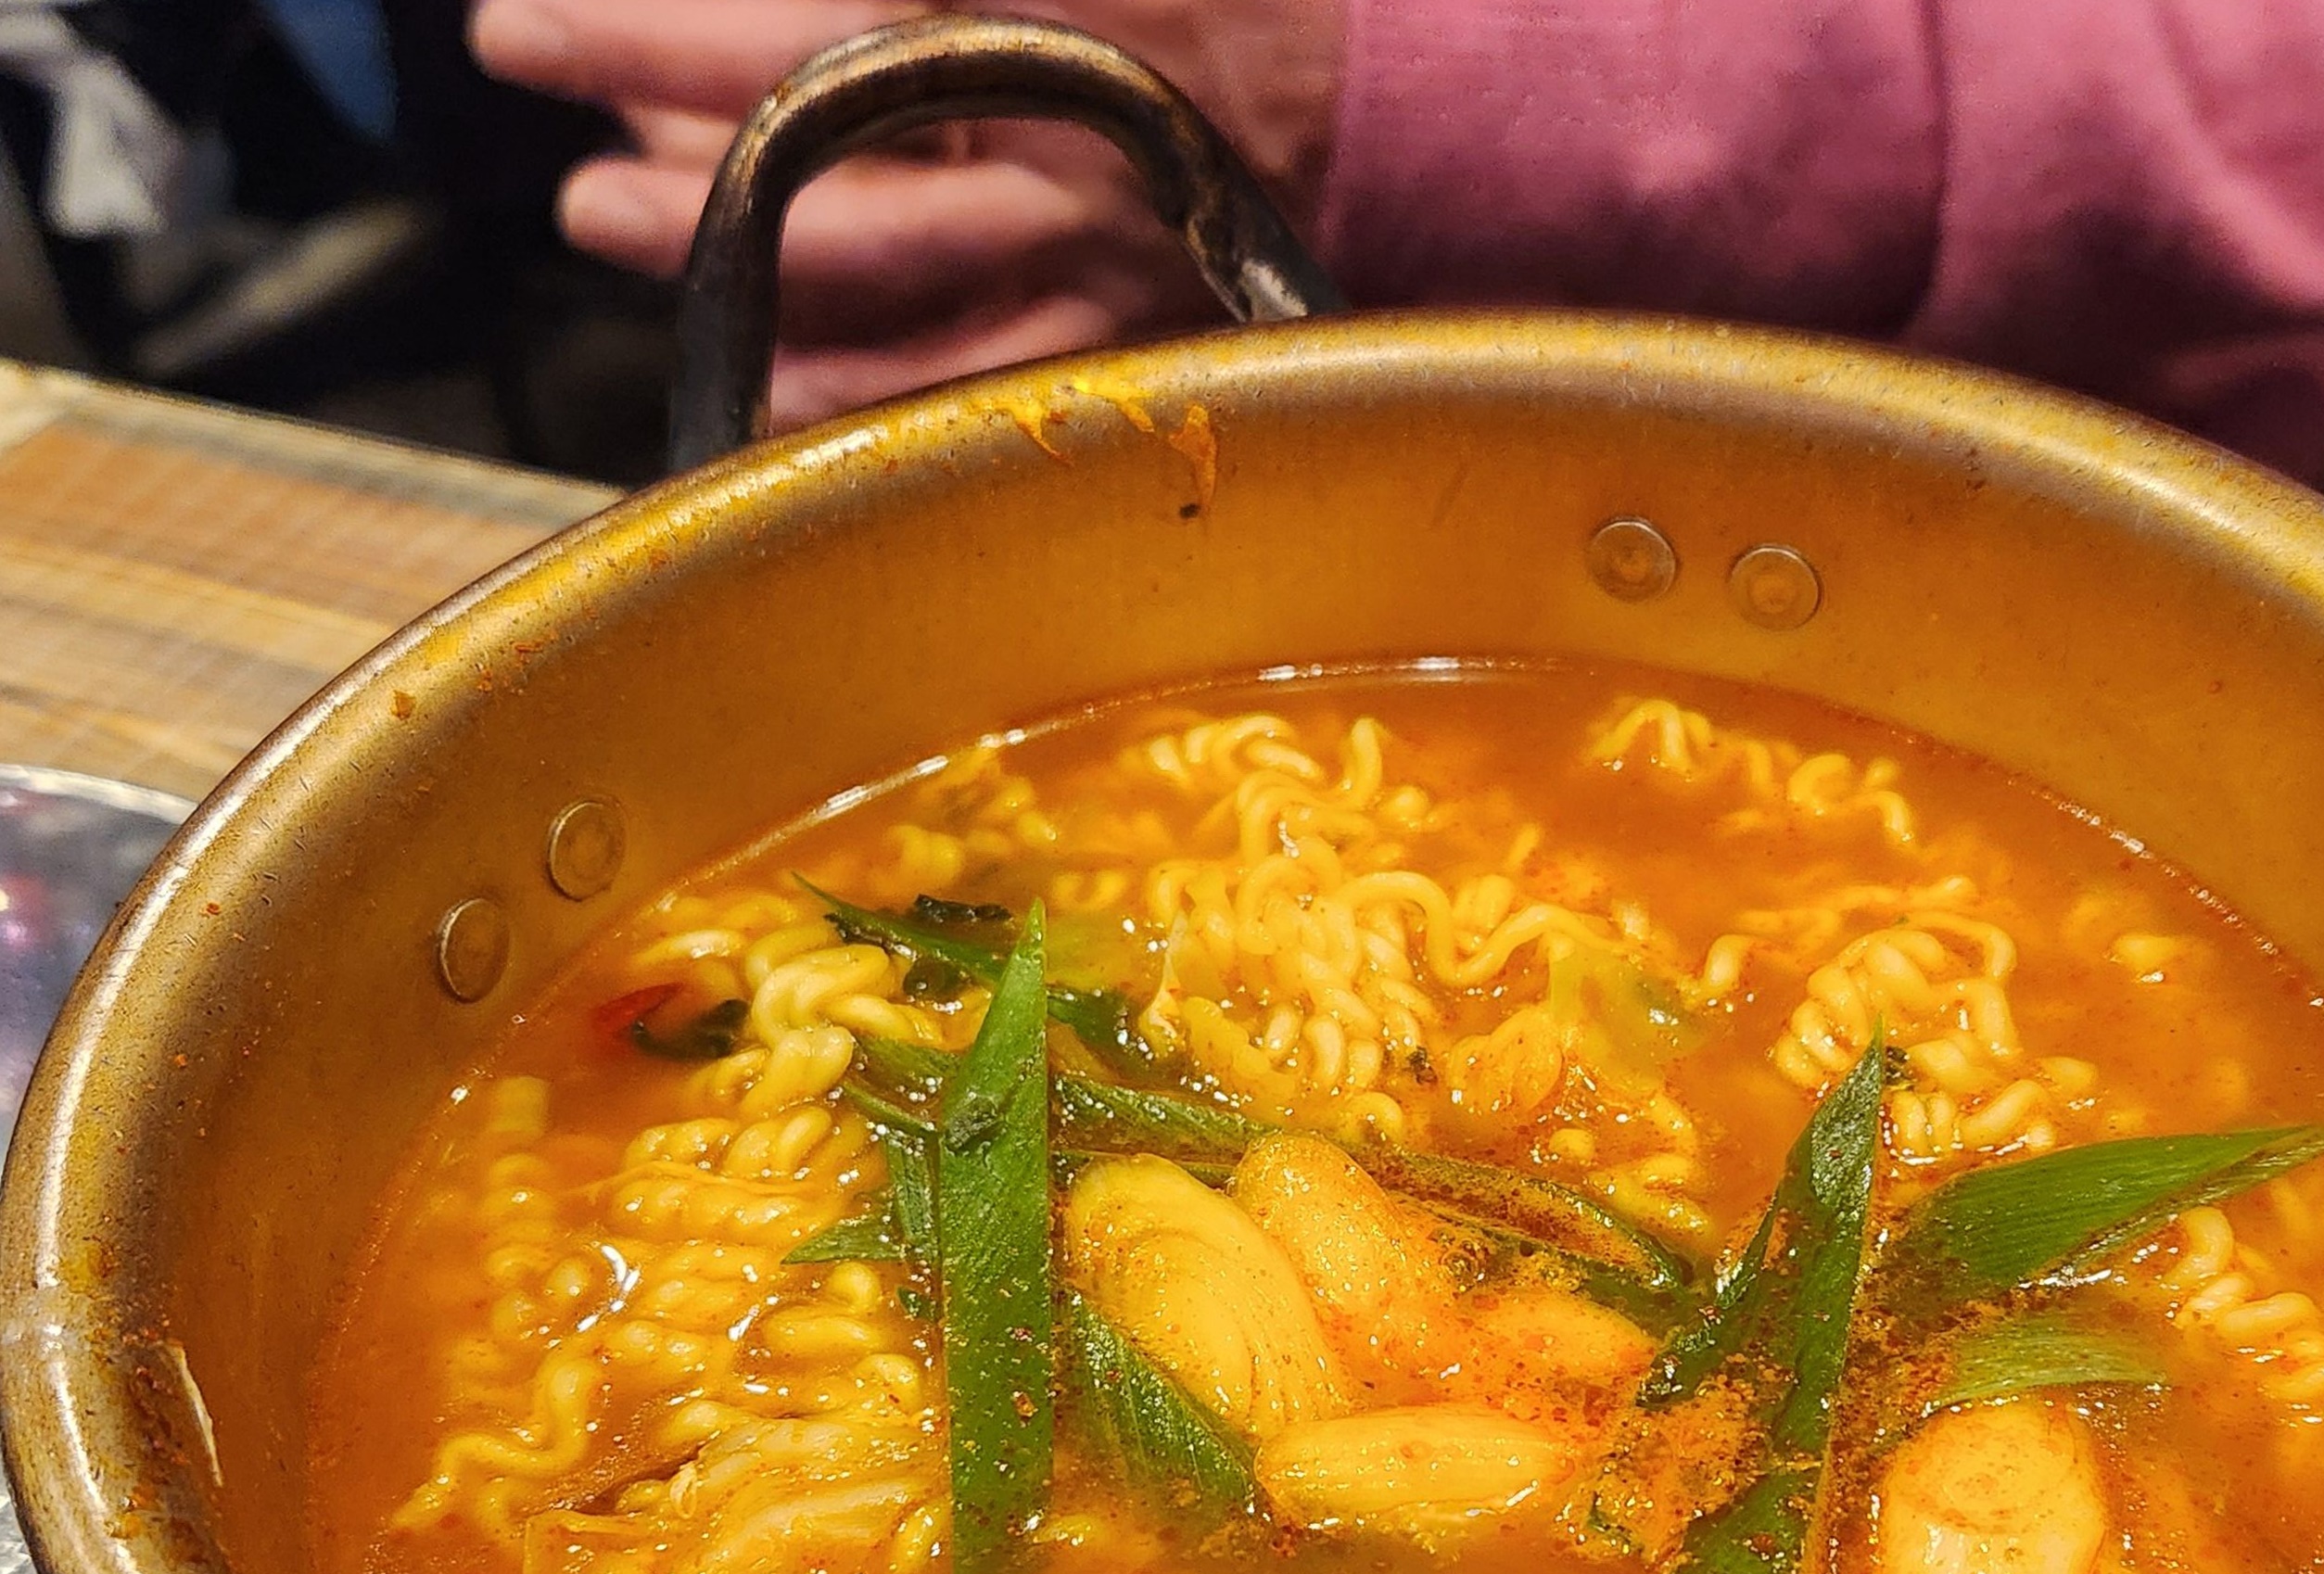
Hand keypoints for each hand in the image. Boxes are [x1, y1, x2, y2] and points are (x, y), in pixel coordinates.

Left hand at [469, 0, 1343, 428]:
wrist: (1397, 112)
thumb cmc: (1228, 2)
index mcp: (1072, 8)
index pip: (831, 12)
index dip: (663, 23)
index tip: (531, 23)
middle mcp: (1075, 138)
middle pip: (832, 138)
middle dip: (671, 130)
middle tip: (550, 115)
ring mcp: (1104, 256)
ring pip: (885, 275)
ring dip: (732, 252)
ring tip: (608, 214)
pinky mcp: (1129, 347)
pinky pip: (965, 390)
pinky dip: (849, 383)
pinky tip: (755, 362)